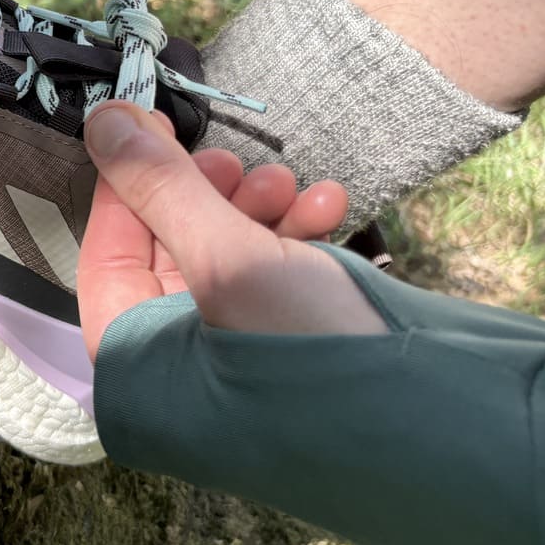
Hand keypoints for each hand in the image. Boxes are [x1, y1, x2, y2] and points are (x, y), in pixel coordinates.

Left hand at [77, 102, 386, 360]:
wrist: (442, 421)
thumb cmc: (312, 352)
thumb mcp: (228, 260)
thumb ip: (160, 189)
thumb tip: (101, 122)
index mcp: (137, 364)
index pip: (107, 255)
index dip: (126, 185)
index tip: (147, 125)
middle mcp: (176, 368)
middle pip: (168, 250)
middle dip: (206, 194)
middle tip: (236, 163)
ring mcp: (235, 359)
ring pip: (225, 255)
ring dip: (258, 208)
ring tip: (293, 185)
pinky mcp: (288, 345)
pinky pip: (274, 277)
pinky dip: (296, 236)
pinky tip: (330, 207)